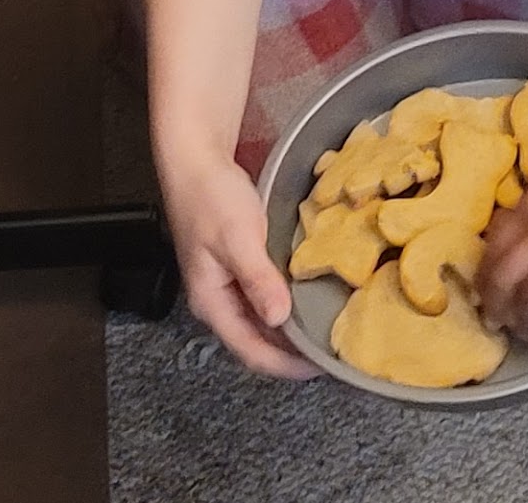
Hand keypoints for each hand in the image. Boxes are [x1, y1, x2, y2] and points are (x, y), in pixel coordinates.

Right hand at [159, 145, 319, 379]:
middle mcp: (218, 301)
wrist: (195, 160)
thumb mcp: (238, 238)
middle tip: (331, 354)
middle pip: (256, 342)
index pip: (250, 351)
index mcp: (211, 303)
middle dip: (291, 353)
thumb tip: (278, 318)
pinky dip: (286, 306)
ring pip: (262, 322)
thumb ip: (258, 279)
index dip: (286, 365)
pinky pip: (264, 298)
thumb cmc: (211, 197)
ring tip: (325, 333)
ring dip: (290, 331)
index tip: (321, 367)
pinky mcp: (238, 267)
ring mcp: (227, 285)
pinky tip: (308, 301)